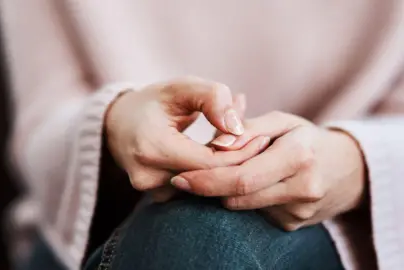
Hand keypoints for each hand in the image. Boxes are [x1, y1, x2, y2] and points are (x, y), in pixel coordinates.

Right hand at [105, 77, 269, 200]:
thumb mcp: (182, 87)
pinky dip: (209, 173)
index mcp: (152, 147)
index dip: (240, 152)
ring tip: (238, 143)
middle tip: (259, 142)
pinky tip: (217, 154)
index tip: (261, 138)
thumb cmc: (153, 102)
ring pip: (204, 186)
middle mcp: (148, 176)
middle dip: (236, 161)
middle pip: (210, 178)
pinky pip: (193, 188)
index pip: (210, 162)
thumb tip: (237, 129)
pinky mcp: (156, 197)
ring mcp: (150, 190)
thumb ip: (213, 99)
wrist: (118, 124)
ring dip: (223, 167)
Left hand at [171, 111, 366, 229]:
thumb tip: (216, 144)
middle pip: (238, 197)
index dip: (206, 181)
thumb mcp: (282, 121)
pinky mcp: (292, 224)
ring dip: (226, 191)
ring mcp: (298, 212)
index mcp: (299, 157)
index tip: (180, 178)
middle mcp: (302, 189)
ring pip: (243, 206)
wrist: (348, 170)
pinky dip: (244, 199)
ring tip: (229, 172)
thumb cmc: (307, 138)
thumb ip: (248, 129)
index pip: (241, 178)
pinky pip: (254, 213)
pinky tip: (252, 184)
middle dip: (207, 188)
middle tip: (184, 179)